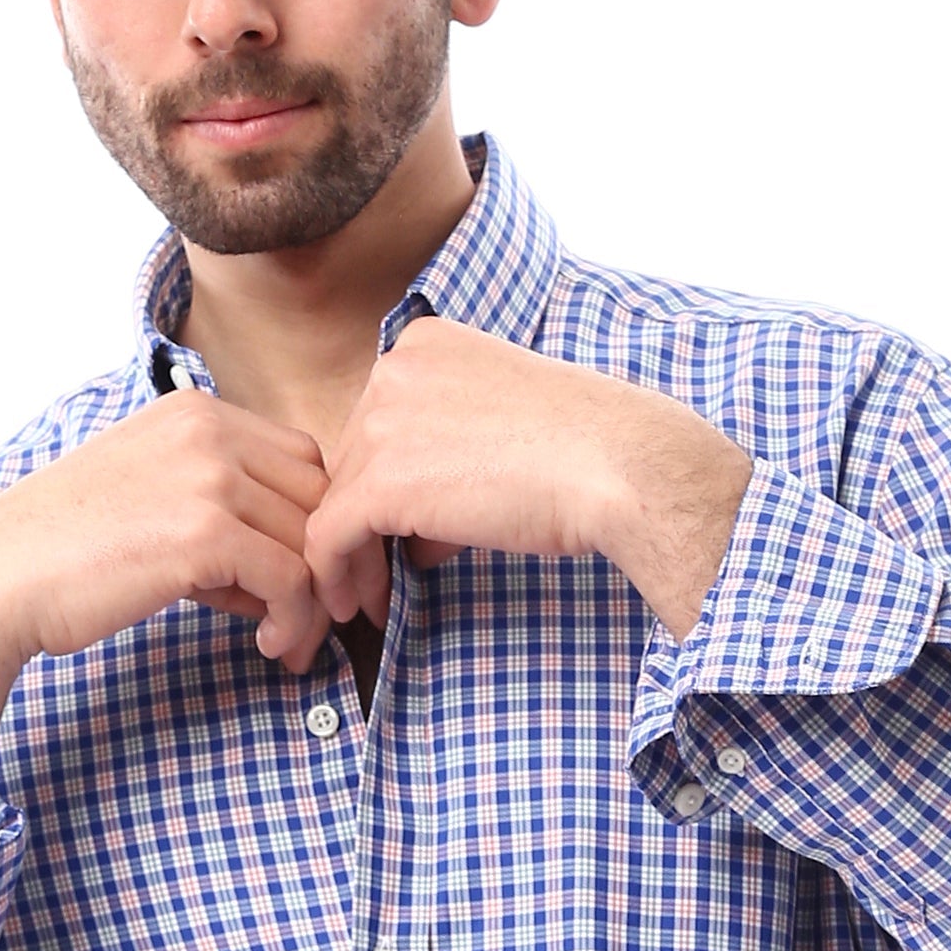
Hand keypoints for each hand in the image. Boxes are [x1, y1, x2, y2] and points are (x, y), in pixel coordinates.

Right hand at [0, 390, 334, 675]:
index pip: (301, 459)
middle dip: (326, 560)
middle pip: (317, 496)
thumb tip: (289, 573)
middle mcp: (208, 430)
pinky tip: (271, 645)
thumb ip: (224, 515)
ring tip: (290, 641)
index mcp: (196, 411)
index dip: (315, 520)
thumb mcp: (154, 500)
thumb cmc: (65, 550)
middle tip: (319, 615)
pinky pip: (290, 580)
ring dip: (311, 602)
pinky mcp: (206, 533)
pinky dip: (294, 620)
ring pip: (310, 541)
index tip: (309, 573)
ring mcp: (209, 477)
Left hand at [299, 318, 753, 645]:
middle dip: (367, 520)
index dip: (389, 479)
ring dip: (354, 556)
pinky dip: (338, 577)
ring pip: (337, 500)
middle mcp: (393, 369)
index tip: (400, 529)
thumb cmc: (591, 451)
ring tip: (371, 600)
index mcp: (426, 343)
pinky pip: (330, 538)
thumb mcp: (508, 427)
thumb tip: (420, 533)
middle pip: (354, 459)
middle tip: (382, 573)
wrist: (620, 467)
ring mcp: (381, 422)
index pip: (381, 420)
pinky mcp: (380, 483)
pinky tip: (362, 607)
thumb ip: (452, 456)